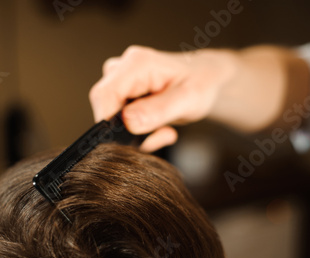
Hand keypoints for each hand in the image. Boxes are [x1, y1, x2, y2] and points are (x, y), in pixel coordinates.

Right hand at [89, 45, 238, 151]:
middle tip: (161, 136)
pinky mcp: (119, 95)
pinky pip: (116, 121)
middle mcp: (121, 69)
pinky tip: (158, 128)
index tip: (129, 142)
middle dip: (127, 132)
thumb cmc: (200, 83)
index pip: (104, 95)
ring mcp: (118, 82)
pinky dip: (136, 132)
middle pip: (104, 108)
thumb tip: (128, 122)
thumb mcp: (189, 99)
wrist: (205, 80)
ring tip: (164, 130)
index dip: (108, 123)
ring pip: (110, 118)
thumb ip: (158, 111)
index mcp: (136, 63)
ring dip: (134, 134)